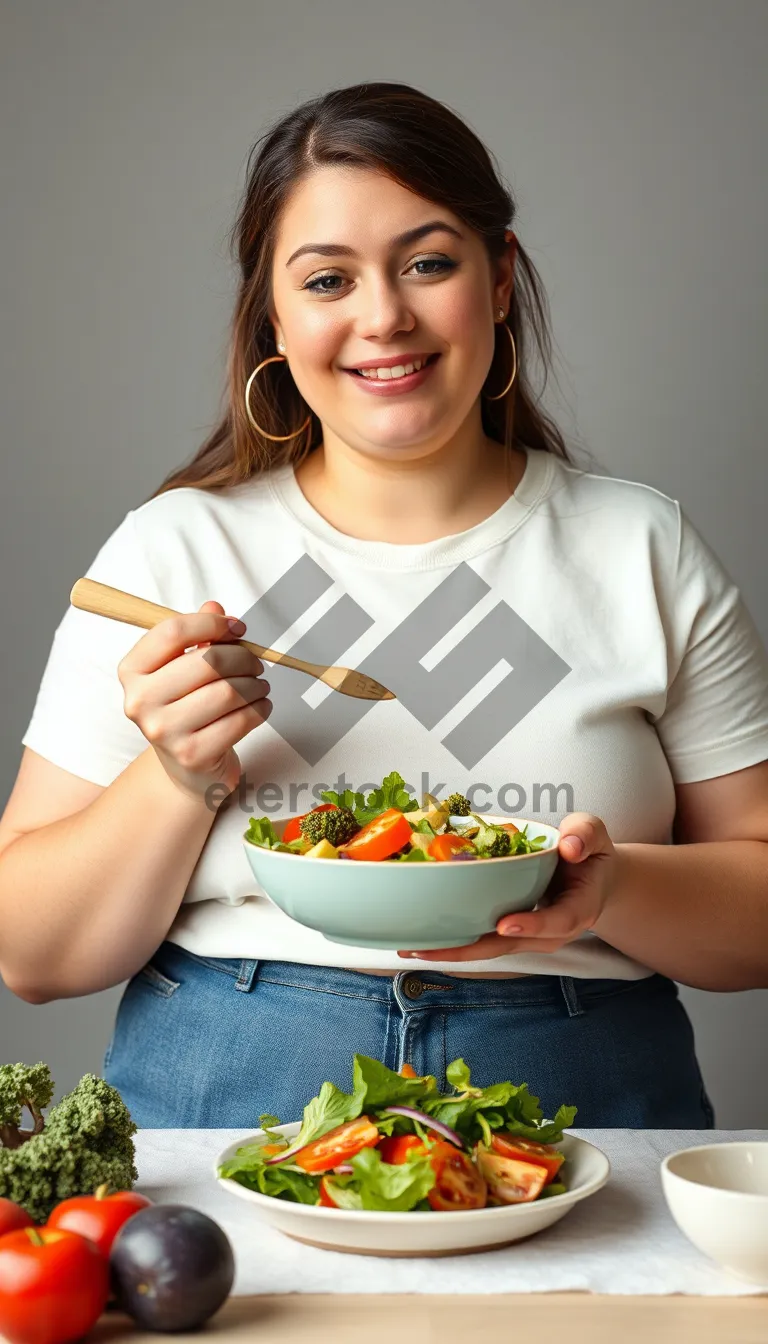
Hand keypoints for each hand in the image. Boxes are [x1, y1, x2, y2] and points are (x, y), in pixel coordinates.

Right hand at [118, 600, 271, 802]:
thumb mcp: (183, 668)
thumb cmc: (186, 709)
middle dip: (243, 657)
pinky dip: (260, 708)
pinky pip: (240, 720)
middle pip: (207, 661)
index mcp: (133, 671)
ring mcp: (164, 731)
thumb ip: (198, 636)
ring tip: (259, 685)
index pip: (172, 632)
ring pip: (228, 691)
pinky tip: (260, 705)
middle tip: (256, 662)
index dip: (211, 623)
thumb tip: (216, 607)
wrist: (186, 768)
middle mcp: (140, 701)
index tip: (236, 627)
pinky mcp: (192, 754)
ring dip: (256, 684)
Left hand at [397, 813, 617, 961]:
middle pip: (507, 946)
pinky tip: (421, 937)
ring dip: (450, 950)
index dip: (530, 925)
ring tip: (410, 947)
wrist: (592, 879)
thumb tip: (568, 845)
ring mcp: (527, 937)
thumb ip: (585, 834)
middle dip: (466, 949)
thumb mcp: (595, 836)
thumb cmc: (590, 856)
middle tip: (425, 948)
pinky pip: (481, 940)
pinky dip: (453, 940)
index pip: (555, 922)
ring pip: (488, 948)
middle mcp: (549, 932)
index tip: (504, 924)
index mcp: (576, 910)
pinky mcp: (509, 932)